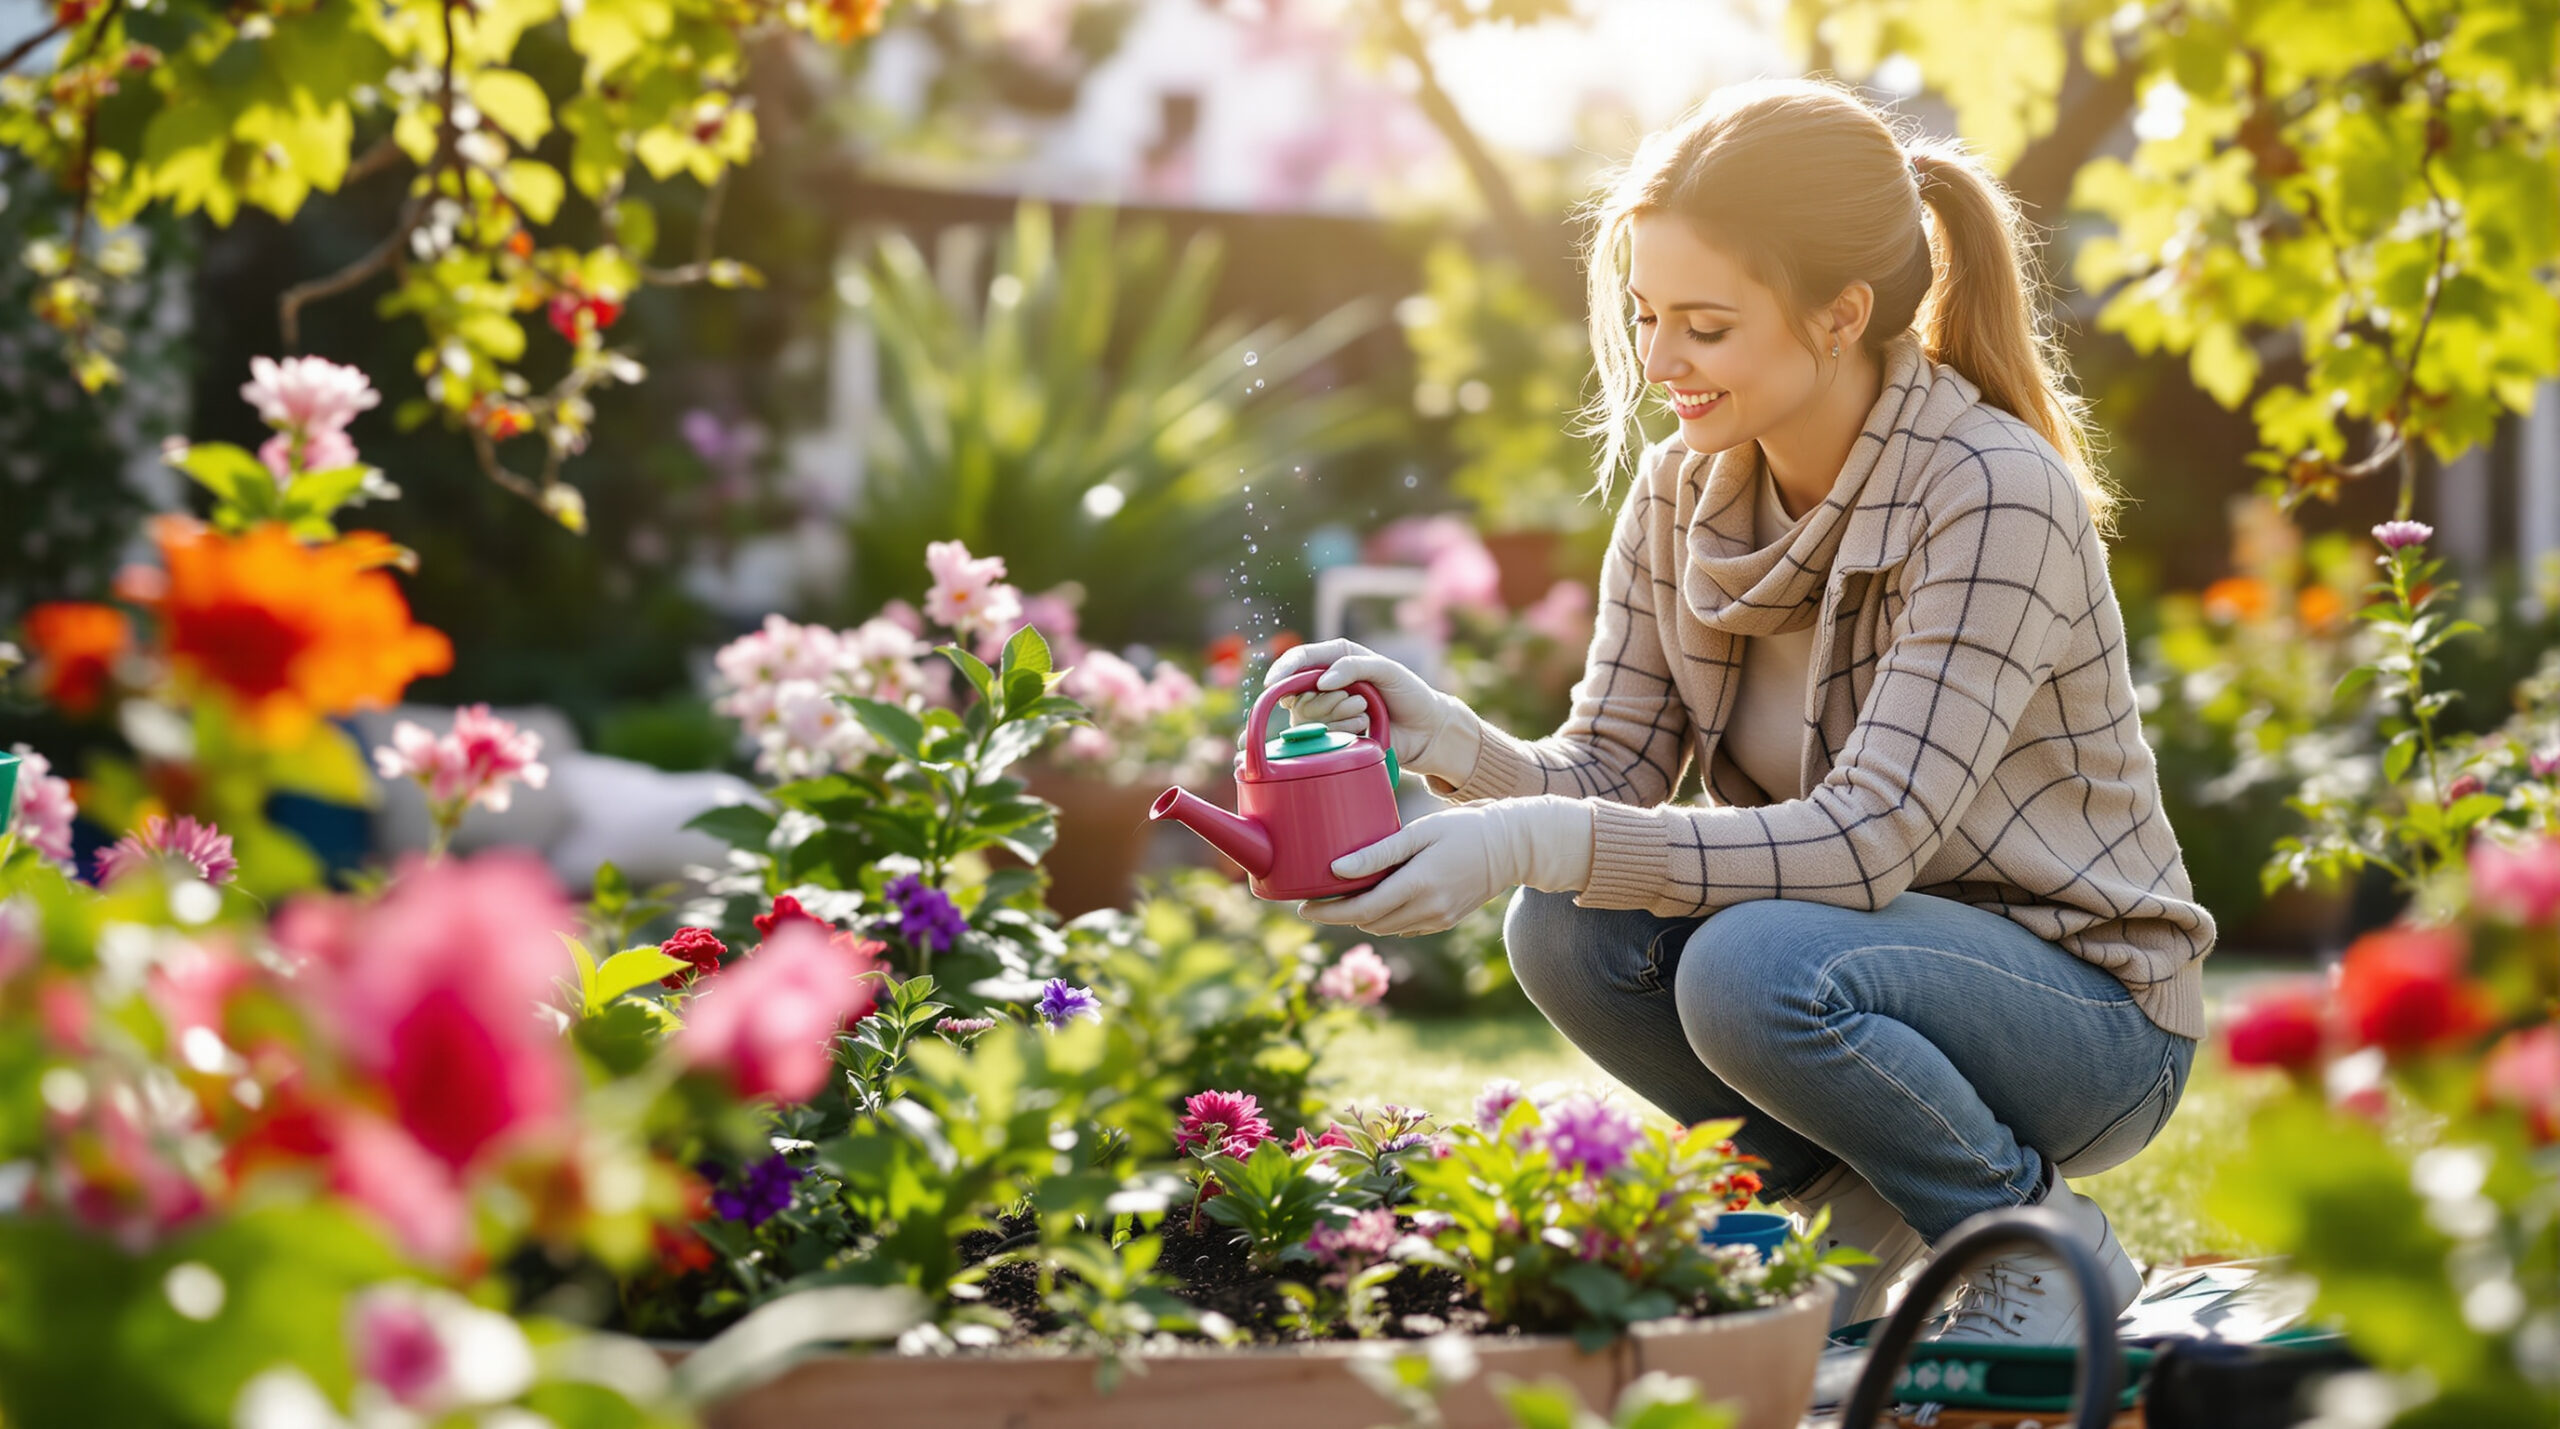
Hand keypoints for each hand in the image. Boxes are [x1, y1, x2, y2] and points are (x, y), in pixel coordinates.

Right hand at [1266, 639, 1482, 785]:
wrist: (1427, 731)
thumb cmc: (1410, 693)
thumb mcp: (1387, 670)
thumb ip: (1353, 667)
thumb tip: (1321, 681)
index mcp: (1337, 659)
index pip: (1300, 659)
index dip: (1283, 670)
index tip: (1273, 684)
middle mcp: (1327, 683)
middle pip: (1298, 694)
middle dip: (1327, 700)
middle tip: (1358, 700)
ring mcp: (1328, 711)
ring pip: (1307, 718)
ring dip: (1339, 716)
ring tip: (1366, 714)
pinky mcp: (1333, 736)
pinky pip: (1321, 738)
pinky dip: (1343, 732)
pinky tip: (1364, 730)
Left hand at [1297, 797, 1593, 937]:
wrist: (1512, 846)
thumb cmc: (1464, 829)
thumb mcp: (1420, 832)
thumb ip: (1378, 852)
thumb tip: (1336, 869)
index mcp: (1418, 886)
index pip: (1360, 910)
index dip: (1328, 912)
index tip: (1303, 907)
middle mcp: (1427, 909)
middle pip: (1368, 922)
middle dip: (1338, 915)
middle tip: (1315, 897)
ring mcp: (1438, 919)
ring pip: (1385, 927)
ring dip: (1360, 916)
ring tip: (1339, 896)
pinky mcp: (1445, 920)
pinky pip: (1404, 926)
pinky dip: (1384, 916)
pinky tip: (1375, 897)